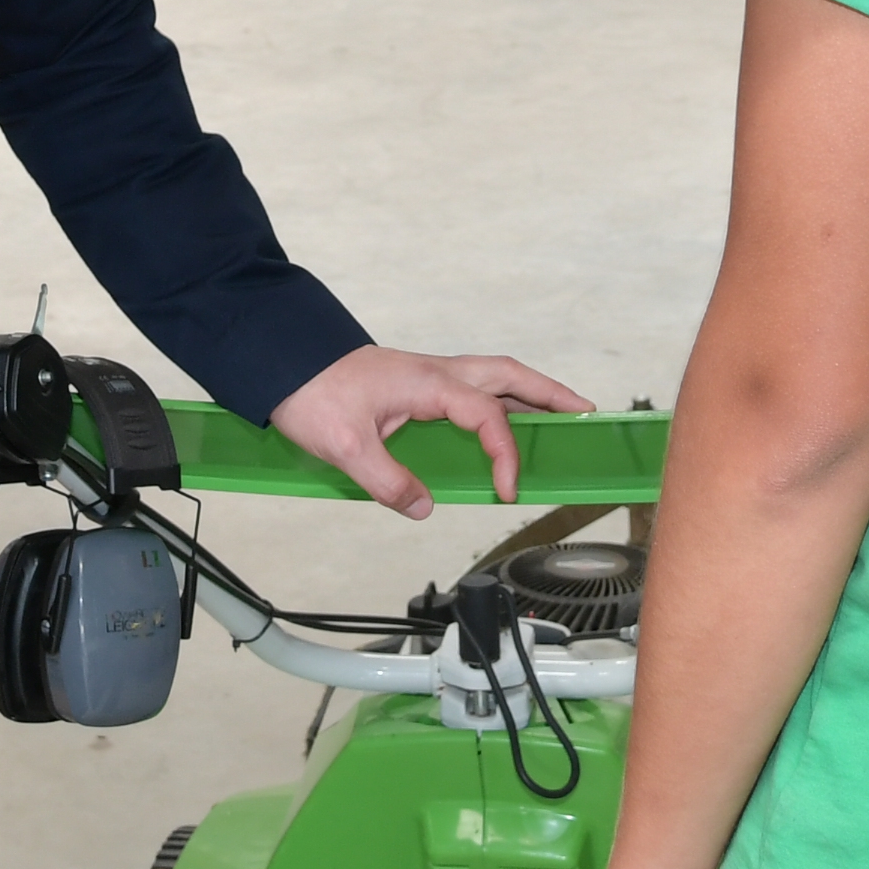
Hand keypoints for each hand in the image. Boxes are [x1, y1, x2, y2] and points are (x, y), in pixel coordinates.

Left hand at [269, 344, 592, 516]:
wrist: (282, 361)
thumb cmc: (311, 392)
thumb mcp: (344, 447)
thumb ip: (388, 480)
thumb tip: (425, 506)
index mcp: (427, 383)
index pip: (487, 416)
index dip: (504, 454)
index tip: (505, 491)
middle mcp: (436, 373)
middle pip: (510, 375)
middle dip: (551, 394)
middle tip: (586, 413)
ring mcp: (428, 375)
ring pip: (494, 377)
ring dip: (530, 393)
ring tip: (560, 415)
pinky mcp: (417, 383)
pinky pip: (473, 388)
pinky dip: (500, 401)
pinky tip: (506, 421)